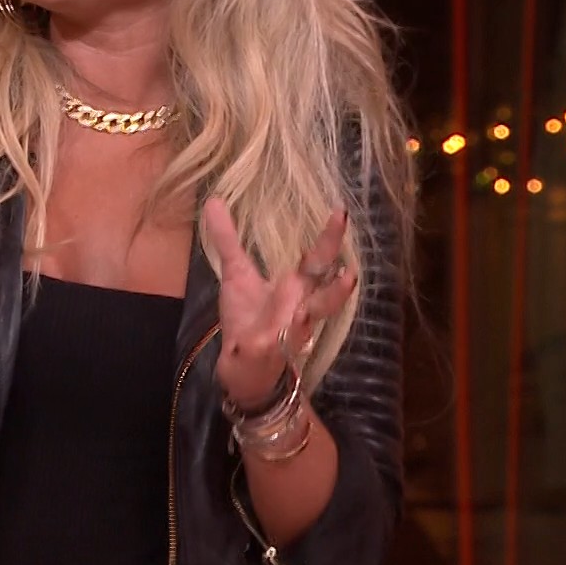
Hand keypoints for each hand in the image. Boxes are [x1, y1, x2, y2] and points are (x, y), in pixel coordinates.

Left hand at [204, 197, 358, 408]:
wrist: (242, 363)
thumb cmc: (248, 315)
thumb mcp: (236, 273)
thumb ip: (227, 239)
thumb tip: (214, 200)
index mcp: (296, 286)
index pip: (319, 259)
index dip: (331, 237)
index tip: (342, 213)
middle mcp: (300, 308)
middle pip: (325, 295)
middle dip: (337, 286)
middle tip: (351, 271)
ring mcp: (287, 332)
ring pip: (307, 323)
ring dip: (315, 316)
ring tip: (319, 307)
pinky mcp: (265, 353)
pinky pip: (266, 347)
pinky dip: (262, 343)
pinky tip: (259, 341)